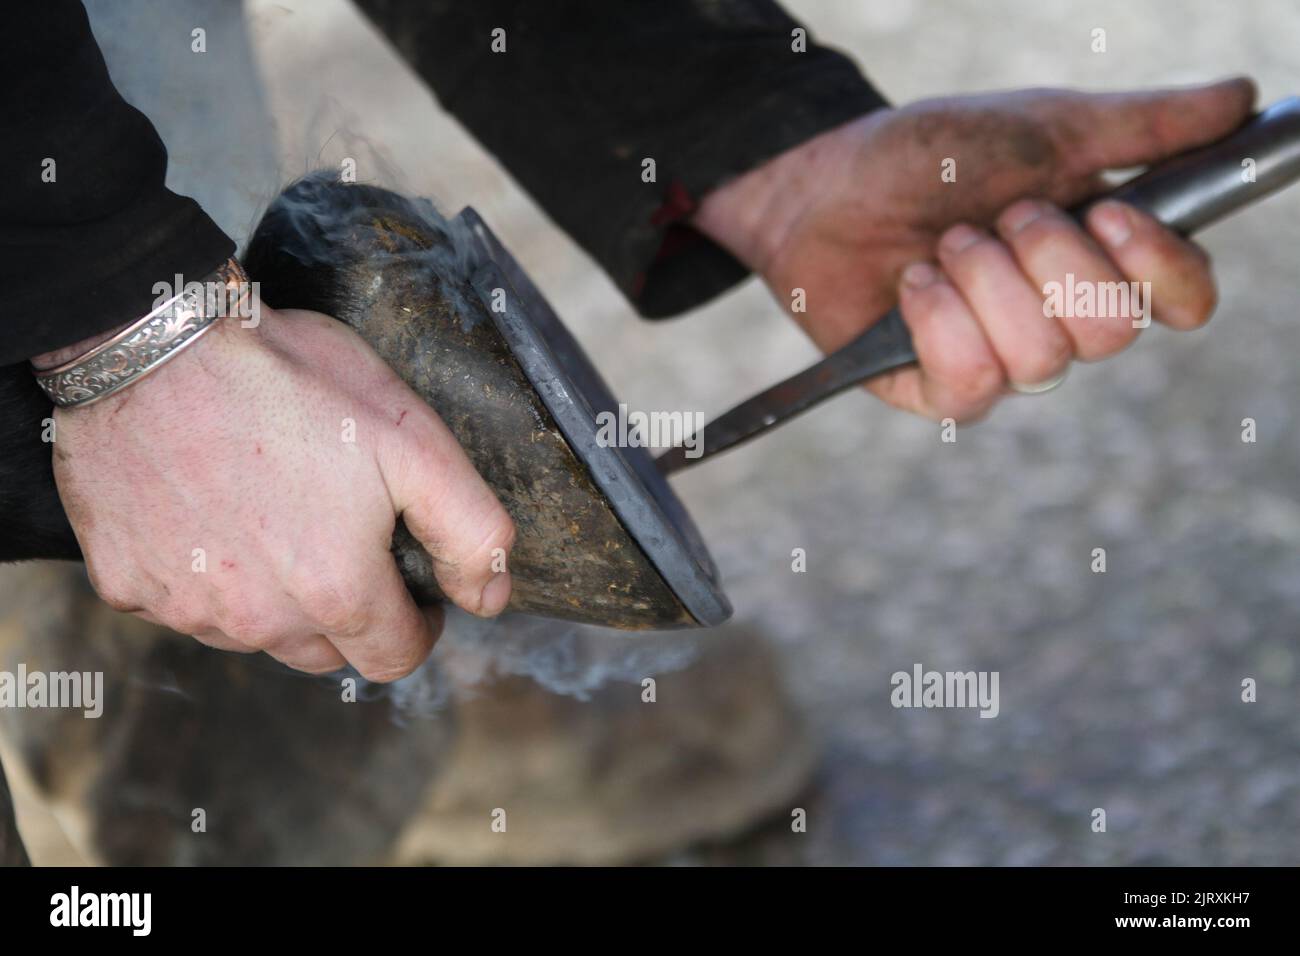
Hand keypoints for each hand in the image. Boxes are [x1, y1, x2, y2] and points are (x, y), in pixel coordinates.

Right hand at [48, 304, 514, 679]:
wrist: (152, 339)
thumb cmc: (288, 381)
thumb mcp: (413, 440)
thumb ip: (471, 529)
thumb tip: (491, 598)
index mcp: (335, 592)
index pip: (395, 658)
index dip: (417, 624)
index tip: (411, 585)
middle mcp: (257, 620)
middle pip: (326, 652)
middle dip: (349, 611)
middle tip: (344, 534)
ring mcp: (184, 606)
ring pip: (253, 633)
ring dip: (275, 597)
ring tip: (277, 513)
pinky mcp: (123, 583)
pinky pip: (182, 603)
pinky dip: (204, 574)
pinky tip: (209, 510)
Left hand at [692, 78, 1256, 420]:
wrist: (826, 182)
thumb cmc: (934, 155)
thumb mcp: (1044, 127)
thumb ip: (1140, 126)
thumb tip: (1243, 98)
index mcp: (1102, 259)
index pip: (1183, 300)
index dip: (1162, 267)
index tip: (1111, 213)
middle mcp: (1062, 320)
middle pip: (1111, 333)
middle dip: (1049, 260)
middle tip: (997, 216)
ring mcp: (1002, 361)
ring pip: (1042, 360)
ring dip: (984, 282)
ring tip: (943, 245)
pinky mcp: (938, 390)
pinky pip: (971, 385)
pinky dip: (938, 322)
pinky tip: (911, 286)